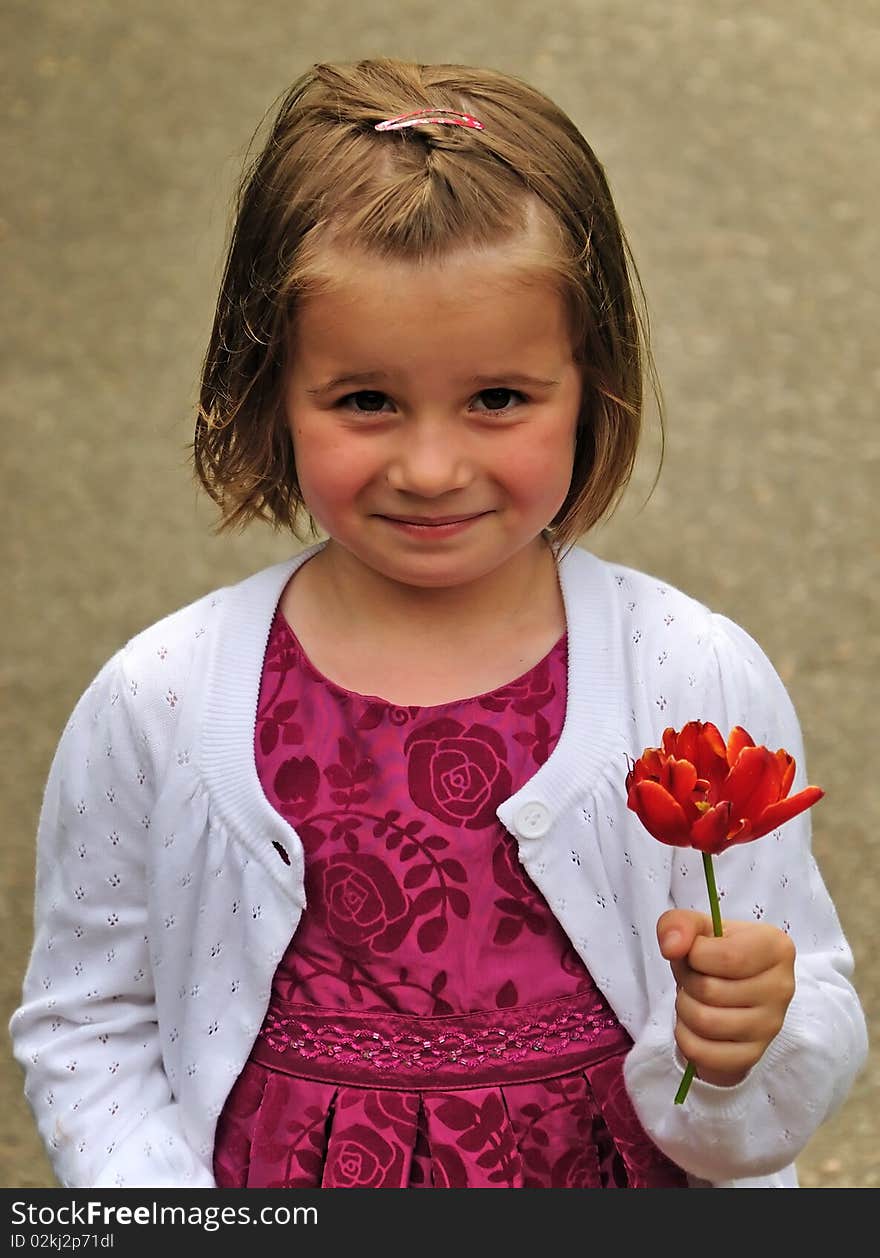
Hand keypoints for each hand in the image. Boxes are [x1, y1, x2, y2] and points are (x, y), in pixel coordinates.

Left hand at [657, 909, 795, 1086]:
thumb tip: (671, 947)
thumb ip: (679, 923)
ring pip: (705, 1022)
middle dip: (686, 981)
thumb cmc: (716, 952)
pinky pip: (704, 1053)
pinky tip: (693, 1024)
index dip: (695, 956)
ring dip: (684, 1009)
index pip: (729, 957)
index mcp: (776, 948)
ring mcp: (770, 1026)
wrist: (730, 985)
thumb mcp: (698, 927)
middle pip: (711, 991)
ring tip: (692, 998)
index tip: (693, 954)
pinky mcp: (753, 1055)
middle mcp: (781, 988)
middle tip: (691, 977)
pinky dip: (685, 1038)